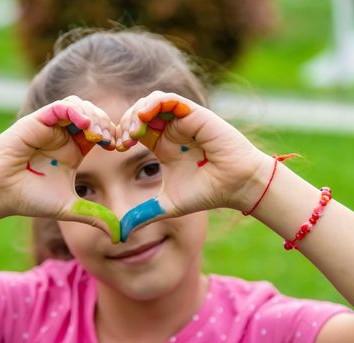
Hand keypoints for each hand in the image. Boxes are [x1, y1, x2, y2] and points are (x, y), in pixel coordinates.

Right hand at [0, 96, 121, 241]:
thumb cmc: (30, 198)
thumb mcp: (70, 207)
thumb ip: (94, 216)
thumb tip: (119, 235)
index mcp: (74, 150)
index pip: (100, 133)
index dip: (112, 135)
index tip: (119, 147)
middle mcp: (63, 135)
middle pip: (93, 115)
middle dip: (105, 123)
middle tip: (110, 139)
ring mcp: (51, 126)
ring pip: (78, 106)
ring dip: (92, 115)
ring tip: (98, 133)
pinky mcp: (37, 121)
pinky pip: (60, 107)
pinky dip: (74, 111)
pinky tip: (84, 124)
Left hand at [116, 91, 270, 240]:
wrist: (236, 186)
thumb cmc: (206, 192)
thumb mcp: (167, 204)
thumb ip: (144, 214)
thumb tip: (121, 233)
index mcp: (162, 145)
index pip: (134, 129)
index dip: (122, 134)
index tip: (117, 148)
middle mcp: (171, 130)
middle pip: (139, 113)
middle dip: (126, 122)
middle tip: (123, 140)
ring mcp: (182, 120)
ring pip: (152, 102)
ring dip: (137, 112)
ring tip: (133, 130)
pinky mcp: (194, 114)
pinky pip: (169, 99)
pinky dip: (154, 103)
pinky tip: (145, 117)